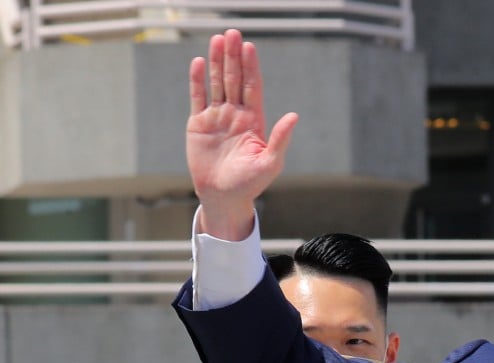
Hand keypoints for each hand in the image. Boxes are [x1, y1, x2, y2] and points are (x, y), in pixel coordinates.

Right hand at [186, 29, 297, 239]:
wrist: (223, 196)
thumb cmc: (250, 184)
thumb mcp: (270, 162)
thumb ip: (280, 138)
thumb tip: (293, 115)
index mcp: (255, 121)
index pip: (253, 88)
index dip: (251, 67)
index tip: (249, 47)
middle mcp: (236, 115)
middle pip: (235, 79)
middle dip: (234, 57)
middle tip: (233, 33)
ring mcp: (217, 117)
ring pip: (217, 84)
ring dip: (217, 62)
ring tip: (218, 39)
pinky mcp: (199, 124)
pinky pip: (198, 98)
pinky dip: (198, 80)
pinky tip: (199, 62)